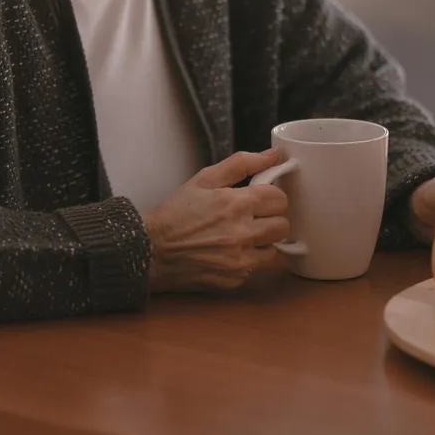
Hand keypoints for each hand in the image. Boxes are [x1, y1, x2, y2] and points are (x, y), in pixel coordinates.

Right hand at [144, 149, 290, 292]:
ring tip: (242, 236)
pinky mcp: (235, 279)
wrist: (151, 250)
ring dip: (263, 242)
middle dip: (271, 219)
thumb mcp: (204, 179)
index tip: (260, 199)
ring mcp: (240, 259)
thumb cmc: (175, 213)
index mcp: (237, 204)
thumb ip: (242, 163)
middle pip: (283, 225)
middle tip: (254, 217)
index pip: (280, 199)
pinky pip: (256, 268)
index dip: (271, 197)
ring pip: (274, 249)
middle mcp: (243, 233)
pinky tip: (228, 252)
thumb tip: (275, 155)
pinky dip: (248, 260)